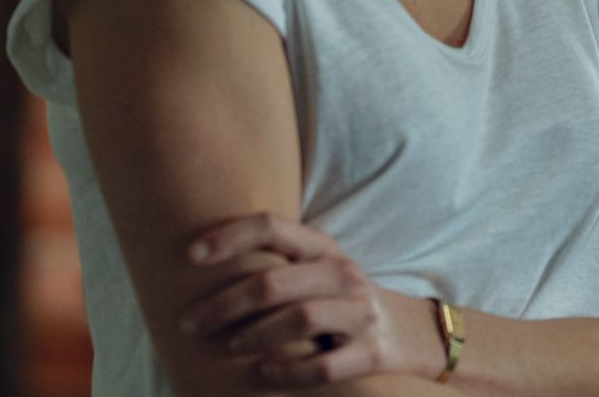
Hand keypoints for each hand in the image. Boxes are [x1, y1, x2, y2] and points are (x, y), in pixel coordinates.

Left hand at [178, 212, 441, 386]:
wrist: (408, 331)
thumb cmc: (339, 298)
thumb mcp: (316, 269)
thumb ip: (275, 262)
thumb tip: (196, 265)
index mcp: (323, 248)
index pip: (274, 227)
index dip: (230, 237)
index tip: (191, 255)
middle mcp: (343, 274)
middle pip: (274, 282)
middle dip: (223, 304)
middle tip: (189, 324)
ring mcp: (361, 313)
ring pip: (300, 319)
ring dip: (255, 335)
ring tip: (229, 347)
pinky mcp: (371, 352)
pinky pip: (324, 366)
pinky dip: (289, 371)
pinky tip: (265, 372)